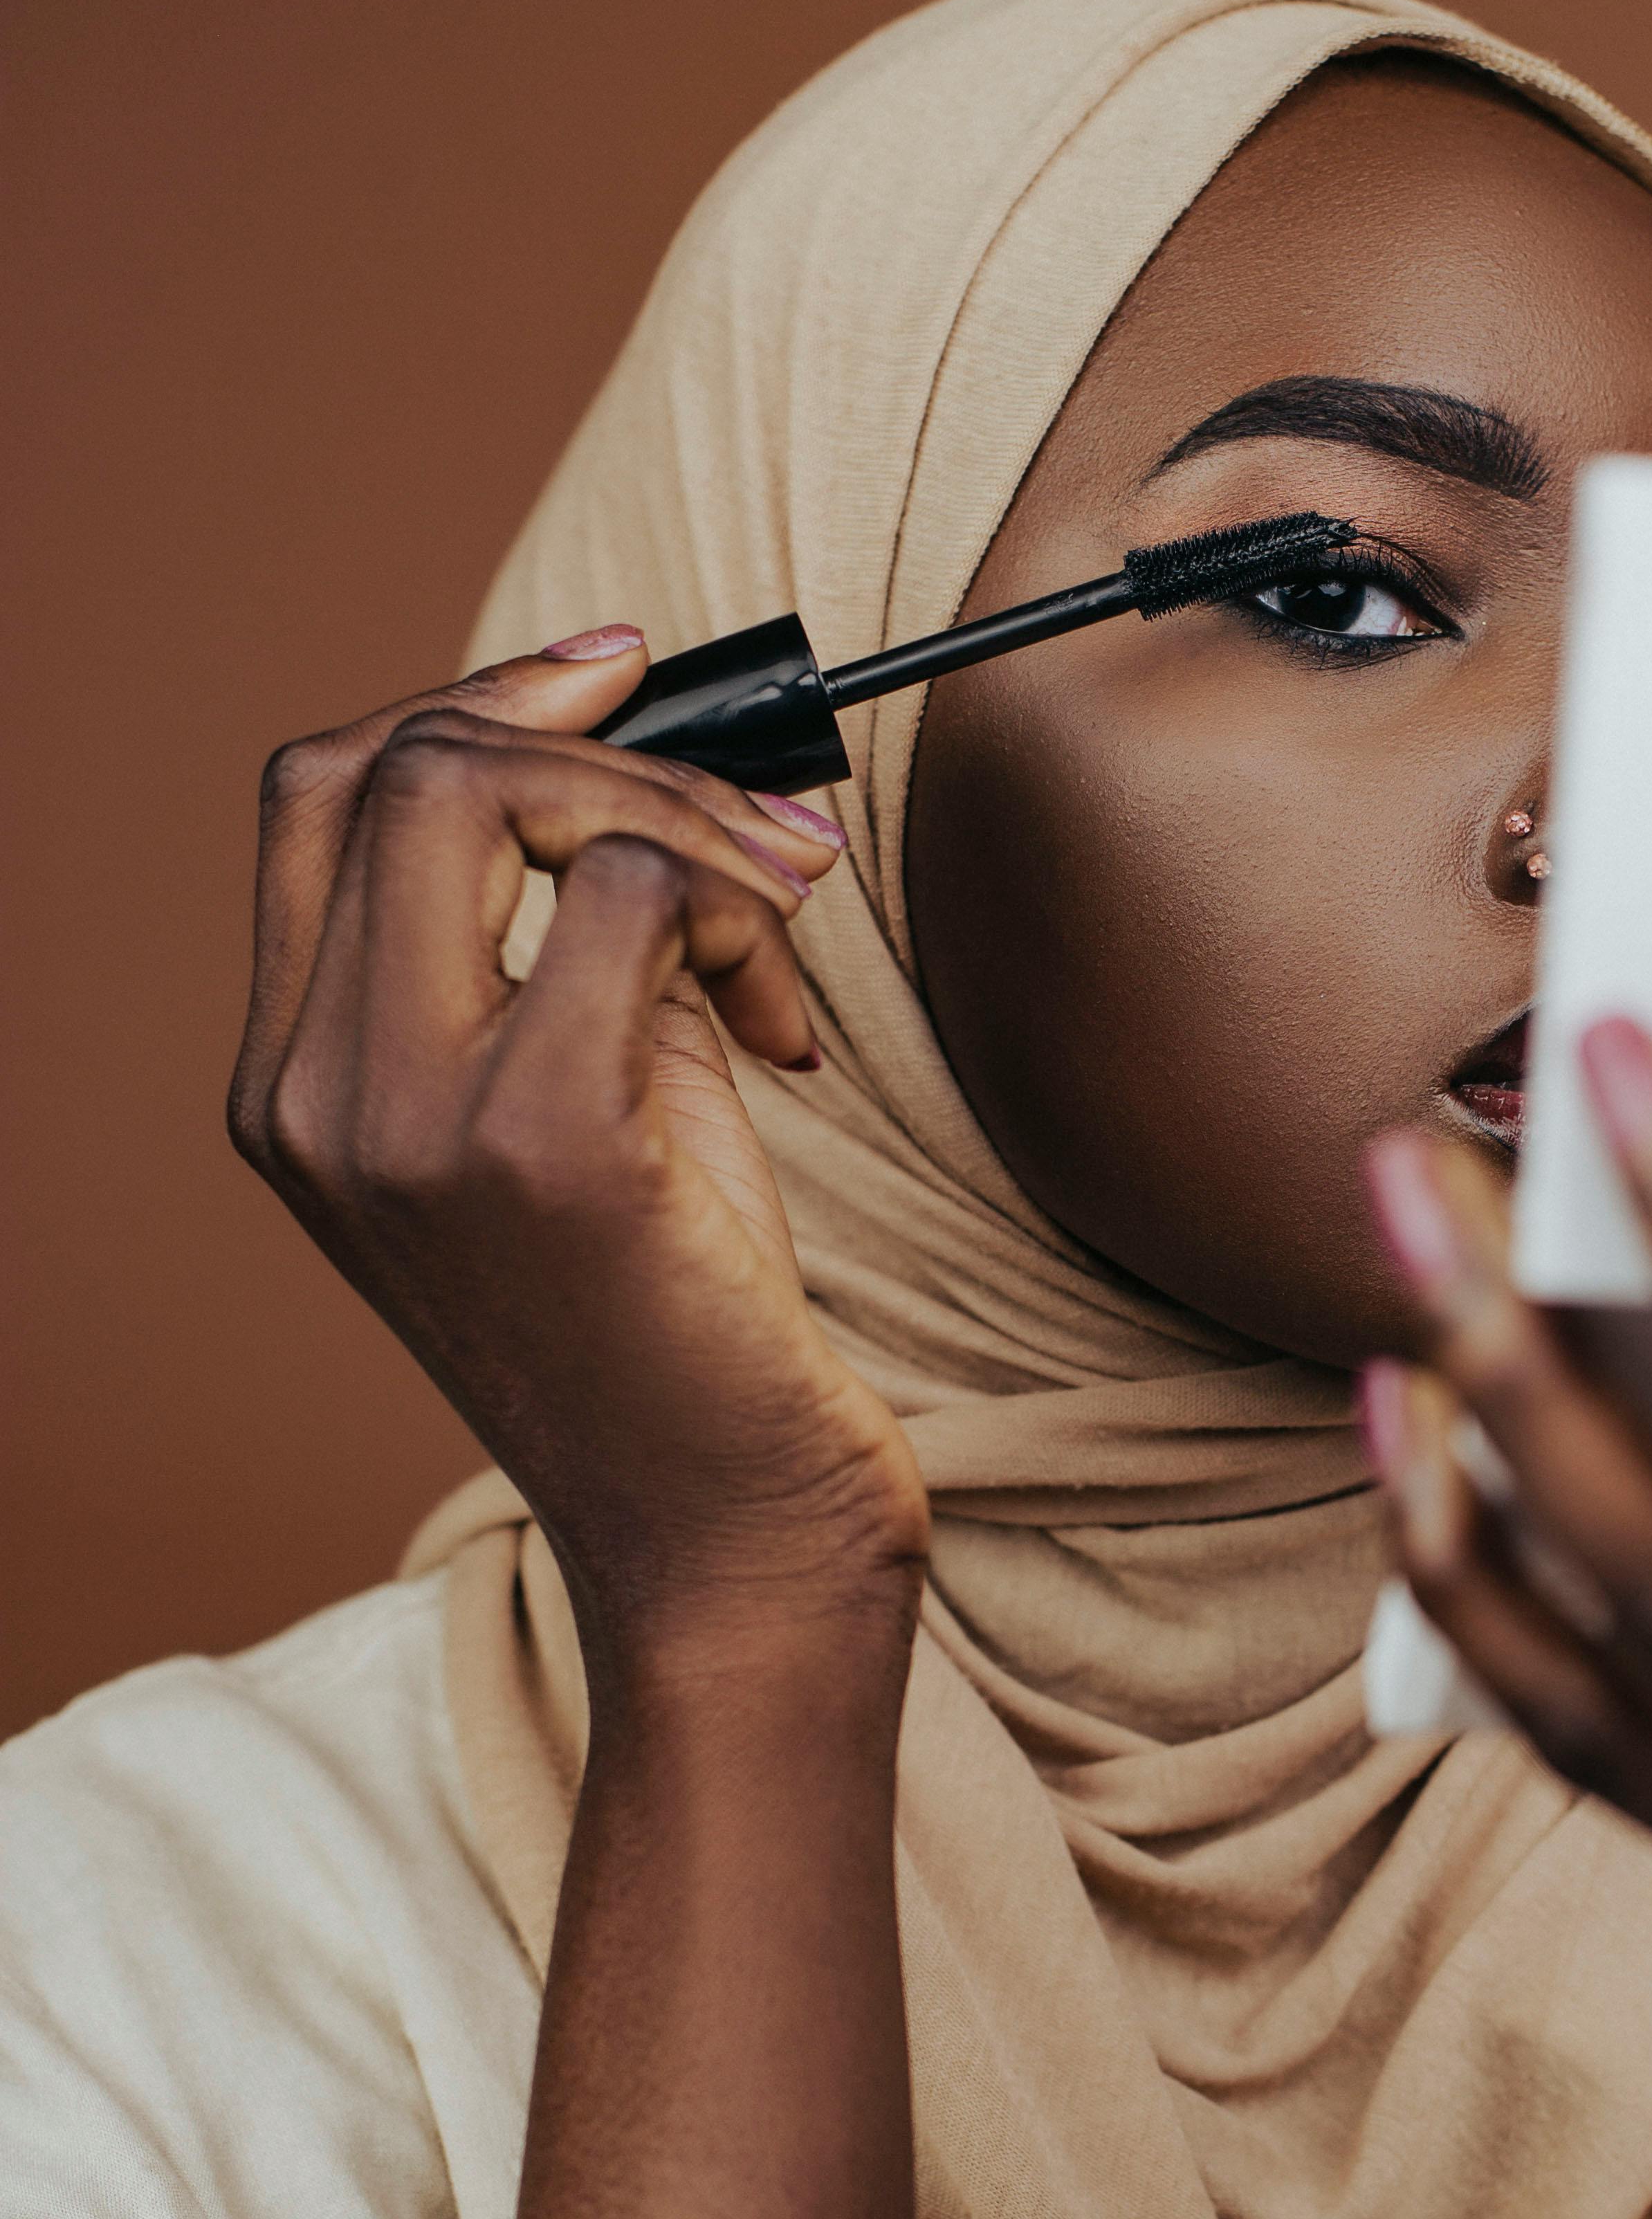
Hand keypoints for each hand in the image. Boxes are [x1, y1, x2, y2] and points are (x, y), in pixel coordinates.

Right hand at [231, 632, 926, 1668]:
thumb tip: (643, 755)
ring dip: (686, 821)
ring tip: (783, 932)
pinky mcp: (540, 1145)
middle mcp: (314, 1098)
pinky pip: (635, 898)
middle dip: (593, 744)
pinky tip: (789, 1039)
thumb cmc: (679, 1336)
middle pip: (393, 764)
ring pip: (495, 796)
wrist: (725, 1545)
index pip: (320, 794)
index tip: (615, 673)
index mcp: (295, 1087)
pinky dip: (743, 918)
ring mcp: (405, 1122)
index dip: (472, 697)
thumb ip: (565, 946)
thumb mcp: (584, 1108)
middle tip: (745, 827)